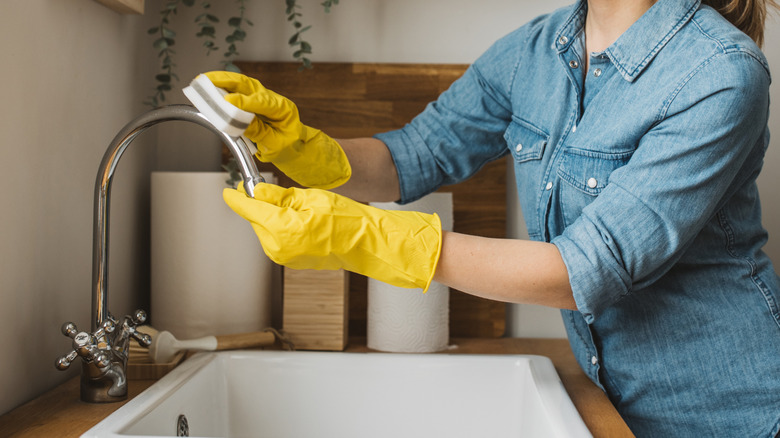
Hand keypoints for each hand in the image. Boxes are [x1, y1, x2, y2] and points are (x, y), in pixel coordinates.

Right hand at [205, 71, 350, 189]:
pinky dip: (222, 88)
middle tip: (207, 80)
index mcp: (284, 109)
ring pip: (242, 85)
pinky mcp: (253, 102)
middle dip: (227, 81)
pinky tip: (208, 87)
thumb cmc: (288, 147)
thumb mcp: (276, 145)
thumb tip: (240, 121)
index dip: (245, 101)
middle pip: (249, 85)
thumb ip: (259, 133)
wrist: (295, 147)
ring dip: (222, 81)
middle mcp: (272, 99)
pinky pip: (237, 92)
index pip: (263, 102)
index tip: (228, 102)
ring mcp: (262, 99)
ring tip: (203, 80)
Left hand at [223, 183, 442, 290]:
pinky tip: (303, 221)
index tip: (229, 190)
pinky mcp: (290, 261)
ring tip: (302, 209)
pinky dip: (282, 227)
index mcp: (281, 229)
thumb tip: (256, 191)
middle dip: (262, 204)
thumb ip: (277, 196)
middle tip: (284, 193)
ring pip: (266, 228)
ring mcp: (283, 257)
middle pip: (256, 219)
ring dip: (274, 216)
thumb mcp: (309, 197)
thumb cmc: (345, 220)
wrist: (365, 243)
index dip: (236, 196)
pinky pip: (276, 239)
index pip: (248, 209)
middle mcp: (277, 247)